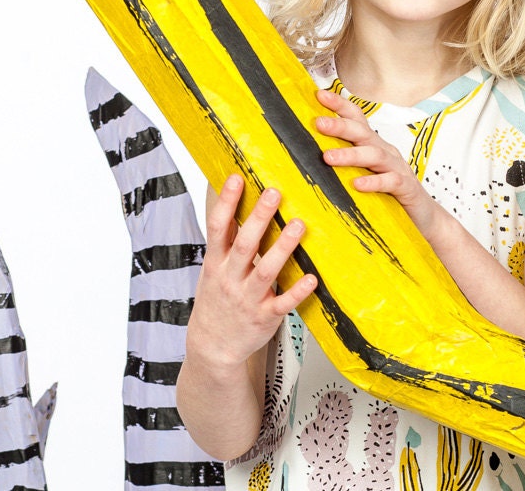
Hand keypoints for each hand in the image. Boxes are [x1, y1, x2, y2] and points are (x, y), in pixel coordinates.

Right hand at [186, 176, 316, 369]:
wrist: (212, 346)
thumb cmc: (217, 299)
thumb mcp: (213, 268)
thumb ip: (226, 240)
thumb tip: (234, 201)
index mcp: (216, 263)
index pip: (218, 228)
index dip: (226, 203)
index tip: (236, 178)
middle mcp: (230, 279)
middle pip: (244, 245)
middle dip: (258, 218)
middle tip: (274, 192)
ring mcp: (247, 299)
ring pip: (266, 271)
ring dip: (283, 248)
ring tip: (299, 225)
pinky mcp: (265, 317)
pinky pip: (283, 303)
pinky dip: (297, 291)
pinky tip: (312, 278)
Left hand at [315, 89, 445, 237]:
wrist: (424, 217)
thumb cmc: (388, 195)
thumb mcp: (364, 174)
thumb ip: (344, 163)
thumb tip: (309, 156)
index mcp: (373, 145)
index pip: (357, 119)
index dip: (340, 105)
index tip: (319, 95)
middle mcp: (385, 152)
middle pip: (363, 132)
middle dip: (340, 125)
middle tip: (318, 123)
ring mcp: (397, 168)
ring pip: (374, 155)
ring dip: (351, 154)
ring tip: (328, 157)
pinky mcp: (406, 188)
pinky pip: (390, 181)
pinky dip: (373, 182)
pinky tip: (357, 184)